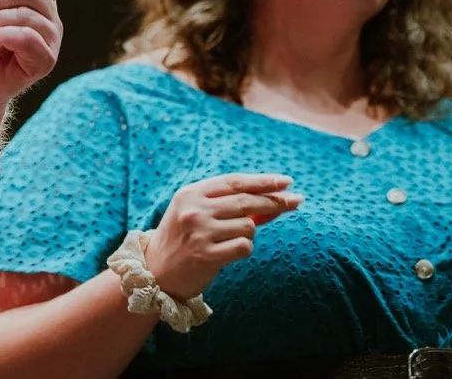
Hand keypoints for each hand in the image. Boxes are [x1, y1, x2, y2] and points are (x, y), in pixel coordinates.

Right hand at [144, 173, 302, 299]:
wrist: (156, 271)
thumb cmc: (182, 239)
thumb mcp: (197, 213)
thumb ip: (229, 205)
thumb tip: (273, 201)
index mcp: (191, 193)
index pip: (234, 182)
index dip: (263, 181)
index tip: (286, 181)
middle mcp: (194, 210)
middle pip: (246, 201)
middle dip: (275, 201)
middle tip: (296, 201)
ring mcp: (200, 232)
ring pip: (248, 226)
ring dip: (248, 233)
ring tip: (230, 240)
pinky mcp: (206, 255)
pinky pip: (244, 246)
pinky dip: (244, 248)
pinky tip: (229, 252)